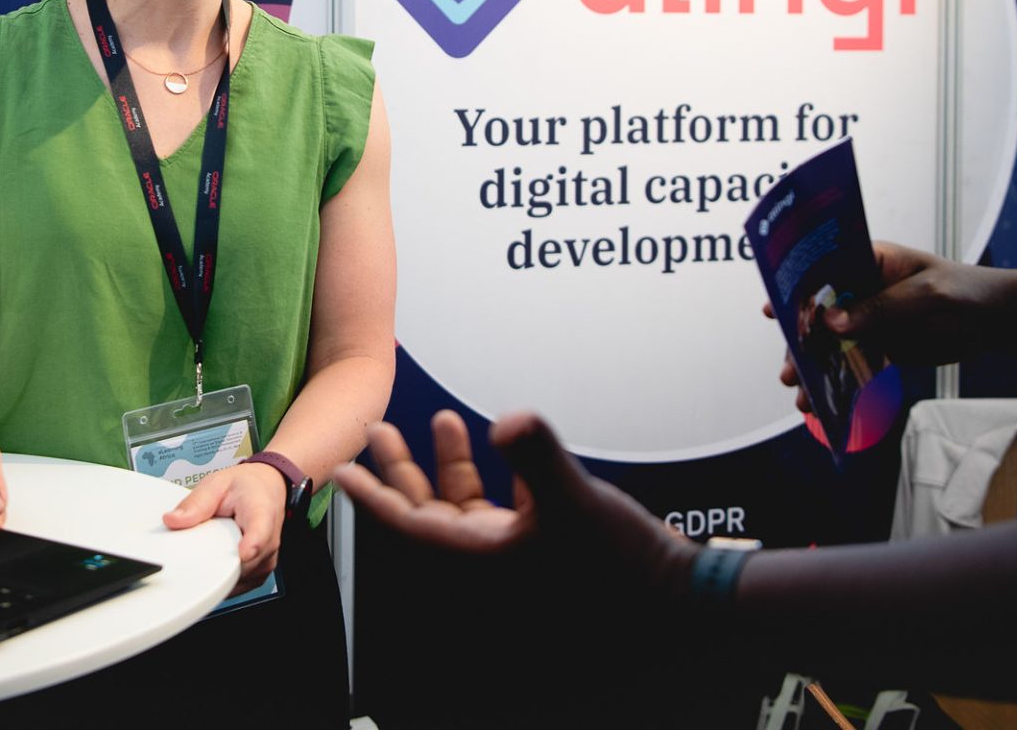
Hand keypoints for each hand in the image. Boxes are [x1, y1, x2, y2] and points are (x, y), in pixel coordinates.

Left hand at [163, 461, 288, 593]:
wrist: (266, 488)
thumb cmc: (245, 487)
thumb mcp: (217, 484)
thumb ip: (196, 503)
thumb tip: (172, 520)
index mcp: (261, 513)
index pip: (260, 534)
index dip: (251, 546)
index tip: (242, 553)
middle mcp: (269, 539)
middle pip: (243, 564)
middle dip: (216, 560)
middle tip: (203, 541)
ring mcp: (267, 558)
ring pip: (239, 578)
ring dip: (220, 569)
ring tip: (216, 544)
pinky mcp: (261, 571)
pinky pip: (240, 584)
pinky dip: (225, 576)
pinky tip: (220, 557)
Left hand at [336, 410, 695, 606]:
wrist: (674, 597)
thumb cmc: (623, 565)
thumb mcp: (576, 502)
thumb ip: (539, 457)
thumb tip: (509, 419)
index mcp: (482, 557)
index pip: (410, 525)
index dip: (374, 494)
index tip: (342, 469)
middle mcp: (490, 558)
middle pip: (428, 511)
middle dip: (402, 470)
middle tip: (378, 431)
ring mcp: (516, 552)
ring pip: (464, 504)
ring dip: (449, 464)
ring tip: (442, 422)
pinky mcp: (544, 545)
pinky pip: (505, 506)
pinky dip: (499, 474)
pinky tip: (505, 445)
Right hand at [767, 241, 1016, 409]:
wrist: (997, 322)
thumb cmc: (967, 291)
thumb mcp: (927, 294)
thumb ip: (882, 307)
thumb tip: (833, 321)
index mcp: (867, 260)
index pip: (822, 269)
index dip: (795, 287)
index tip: (773, 310)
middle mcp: (860, 288)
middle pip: (818, 314)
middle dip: (800, 343)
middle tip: (789, 371)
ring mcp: (868, 318)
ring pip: (830, 343)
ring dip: (814, 368)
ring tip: (801, 397)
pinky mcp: (879, 345)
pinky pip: (850, 363)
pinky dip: (835, 382)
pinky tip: (822, 403)